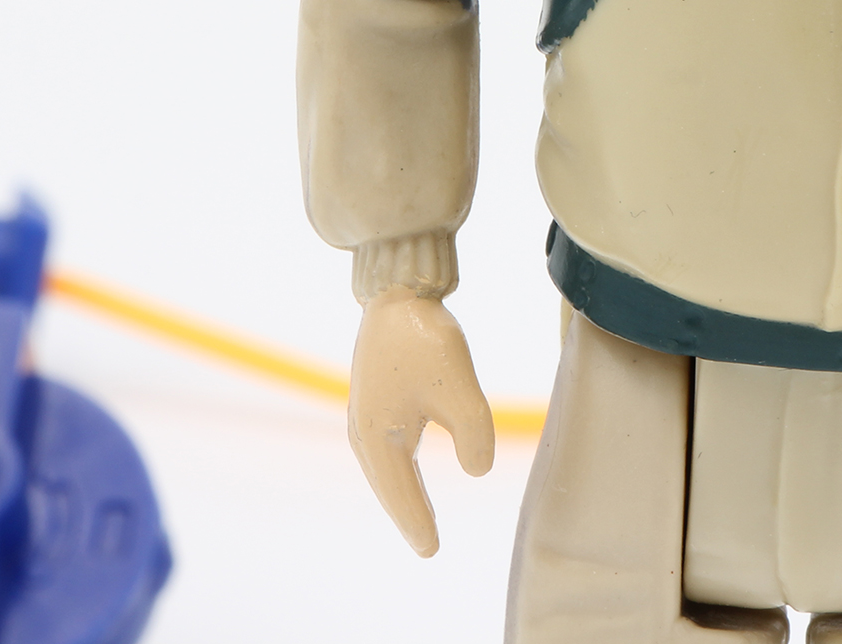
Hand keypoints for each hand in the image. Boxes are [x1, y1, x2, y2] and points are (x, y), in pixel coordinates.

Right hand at [347, 285, 495, 555]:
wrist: (398, 290)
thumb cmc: (425, 340)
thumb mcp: (459, 389)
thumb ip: (473, 434)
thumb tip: (477, 470)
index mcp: (378, 434)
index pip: (400, 491)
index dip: (416, 521)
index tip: (431, 551)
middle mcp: (364, 427)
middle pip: (387, 482)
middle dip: (406, 512)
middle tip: (425, 544)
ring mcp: (365, 408)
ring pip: (383, 464)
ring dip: (400, 489)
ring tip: (418, 515)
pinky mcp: (374, 390)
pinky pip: (384, 443)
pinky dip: (396, 464)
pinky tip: (405, 463)